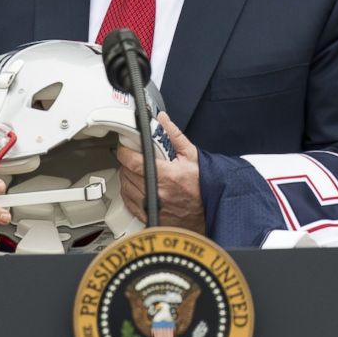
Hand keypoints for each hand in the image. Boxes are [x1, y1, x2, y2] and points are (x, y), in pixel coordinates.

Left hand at [117, 112, 205, 232]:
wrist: (212, 208)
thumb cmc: (203, 185)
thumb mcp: (192, 155)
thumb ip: (173, 135)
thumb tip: (161, 119)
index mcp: (166, 175)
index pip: (133, 161)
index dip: (125, 151)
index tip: (125, 146)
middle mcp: (157, 193)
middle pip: (126, 173)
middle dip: (128, 162)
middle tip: (136, 157)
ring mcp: (152, 207)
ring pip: (125, 187)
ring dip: (127, 177)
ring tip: (139, 172)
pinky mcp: (150, 217)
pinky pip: (128, 202)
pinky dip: (129, 193)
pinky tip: (138, 187)